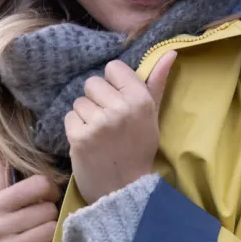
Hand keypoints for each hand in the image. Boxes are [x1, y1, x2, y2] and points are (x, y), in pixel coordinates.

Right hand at [0, 162, 59, 241]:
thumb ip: (4, 176)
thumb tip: (7, 148)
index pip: (39, 184)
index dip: (51, 188)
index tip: (49, 195)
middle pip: (48, 210)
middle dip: (50, 214)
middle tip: (43, 218)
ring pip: (51, 230)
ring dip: (51, 233)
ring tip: (41, 233)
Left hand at [65, 51, 176, 203]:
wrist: (124, 189)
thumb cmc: (139, 147)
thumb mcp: (152, 114)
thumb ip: (157, 81)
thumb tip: (170, 52)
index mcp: (140, 99)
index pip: (113, 67)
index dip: (114, 83)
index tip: (119, 100)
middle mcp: (120, 108)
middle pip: (93, 82)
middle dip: (98, 99)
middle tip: (109, 119)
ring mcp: (98, 123)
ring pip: (79, 100)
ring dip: (86, 115)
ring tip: (99, 132)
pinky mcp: (79, 137)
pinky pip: (69, 116)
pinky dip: (76, 128)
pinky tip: (89, 141)